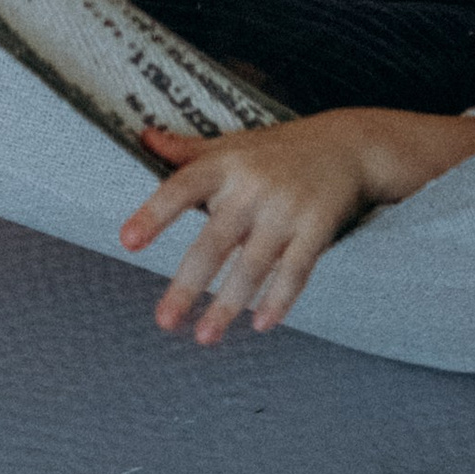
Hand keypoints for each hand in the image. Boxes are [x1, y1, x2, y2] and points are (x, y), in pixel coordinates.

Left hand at [124, 109, 474, 340]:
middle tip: (164, 321)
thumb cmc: (278, 149)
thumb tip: (142, 136)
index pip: (181, 187)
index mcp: (225, 162)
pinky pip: (295, 272)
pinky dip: (278, 300)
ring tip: (204, 337)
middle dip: (187, 285)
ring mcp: (286, 208)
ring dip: (226, 306)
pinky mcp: (317, 228)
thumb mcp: (232, 143)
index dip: (154, 215)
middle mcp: (252, 186)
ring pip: (251, 267)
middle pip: (213, 242)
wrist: (347, 145)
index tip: (127, 242)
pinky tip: (261, 325)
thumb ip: (188, 149)